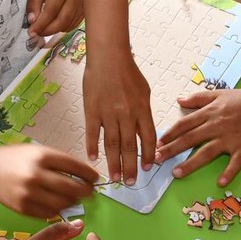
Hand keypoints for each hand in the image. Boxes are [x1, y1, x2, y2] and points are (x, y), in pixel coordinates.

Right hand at [0, 144, 97, 217]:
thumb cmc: (15, 158)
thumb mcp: (38, 151)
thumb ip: (59, 162)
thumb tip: (84, 175)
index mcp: (43, 156)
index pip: (76, 167)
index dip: (89, 174)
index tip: (95, 178)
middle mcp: (36, 175)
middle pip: (72, 188)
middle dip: (85, 191)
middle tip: (89, 191)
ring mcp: (29, 193)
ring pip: (63, 204)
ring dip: (73, 202)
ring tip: (74, 198)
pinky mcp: (23, 208)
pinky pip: (49, 213)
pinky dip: (58, 210)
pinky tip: (58, 204)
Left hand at [26, 0, 82, 36]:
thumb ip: (33, 4)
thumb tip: (32, 21)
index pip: (51, 12)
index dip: (40, 24)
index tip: (31, 31)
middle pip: (62, 21)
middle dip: (48, 30)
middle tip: (37, 33)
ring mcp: (82, 3)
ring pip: (68, 24)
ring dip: (54, 29)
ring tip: (43, 27)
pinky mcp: (84, 9)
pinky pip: (73, 24)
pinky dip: (62, 27)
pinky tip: (54, 23)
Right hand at [83, 53, 154, 184]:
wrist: (109, 57)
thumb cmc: (128, 72)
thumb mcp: (145, 92)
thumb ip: (145, 113)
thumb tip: (146, 133)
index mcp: (142, 110)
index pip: (148, 139)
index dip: (148, 155)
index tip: (147, 168)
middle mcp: (127, 115)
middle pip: (130, 147)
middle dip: (130, 168)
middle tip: (130, 182)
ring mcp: (108, 114)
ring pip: (112, 145)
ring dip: (113, 163)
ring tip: (113, 178)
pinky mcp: (92, 111)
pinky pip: (93, 133)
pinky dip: (92, 147)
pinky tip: (93, 159)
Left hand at [157, 88, 240, 186]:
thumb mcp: (218, 93)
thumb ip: (198, 98)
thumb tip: (179, 99)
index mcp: (209, 113)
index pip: (184, 124)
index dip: (169, 134)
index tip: (157, 143)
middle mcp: (216, 126)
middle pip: (190, 139)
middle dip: (172, 150)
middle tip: (156, 159)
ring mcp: (229, 138)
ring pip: (207, 152)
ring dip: (191, 164)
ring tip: (176, 173)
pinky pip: (235, 162)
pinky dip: (228, 173)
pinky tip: (220, 183)